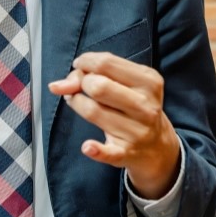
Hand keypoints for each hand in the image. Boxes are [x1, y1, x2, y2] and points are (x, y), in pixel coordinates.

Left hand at [48, 52, 181, 198]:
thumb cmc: (136, 106)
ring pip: (93, 111)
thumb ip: (96, 74)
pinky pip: (109, 152)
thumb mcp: (128, 84)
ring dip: (76, 103)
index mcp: (149, 82)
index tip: (80, 66)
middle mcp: (145, 106)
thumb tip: (58, 85)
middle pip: (99, 87)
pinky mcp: (127, 153)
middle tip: (81, 86)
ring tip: (76, 101)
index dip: (85, 62)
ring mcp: (138, 131)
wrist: (157, 146)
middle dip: (81, 82)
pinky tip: (87, 146)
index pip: (106, 64)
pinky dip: (96, 150)